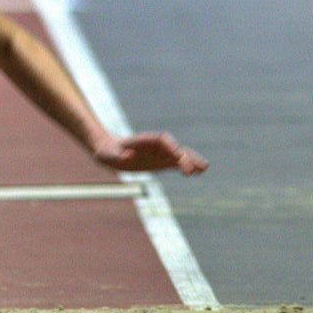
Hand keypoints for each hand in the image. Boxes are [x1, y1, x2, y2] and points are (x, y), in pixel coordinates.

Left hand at [93, 132, 207, 175]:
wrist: (110, 151)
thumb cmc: (108, 153)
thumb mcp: (108, 156)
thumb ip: (118, 157)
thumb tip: (127, 157)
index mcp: (145, 141)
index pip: (162, 141)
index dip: (172, 147)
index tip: (179, 157)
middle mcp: (156, 145)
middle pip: (175, 148)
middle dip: (185, 156)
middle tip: (195, 169)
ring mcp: (161, 152)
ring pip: (180, 155)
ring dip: (191, 160)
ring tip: (204, 168)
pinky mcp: (162, 161)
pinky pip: (177, 163)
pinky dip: (188, 166)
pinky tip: (199, 172)